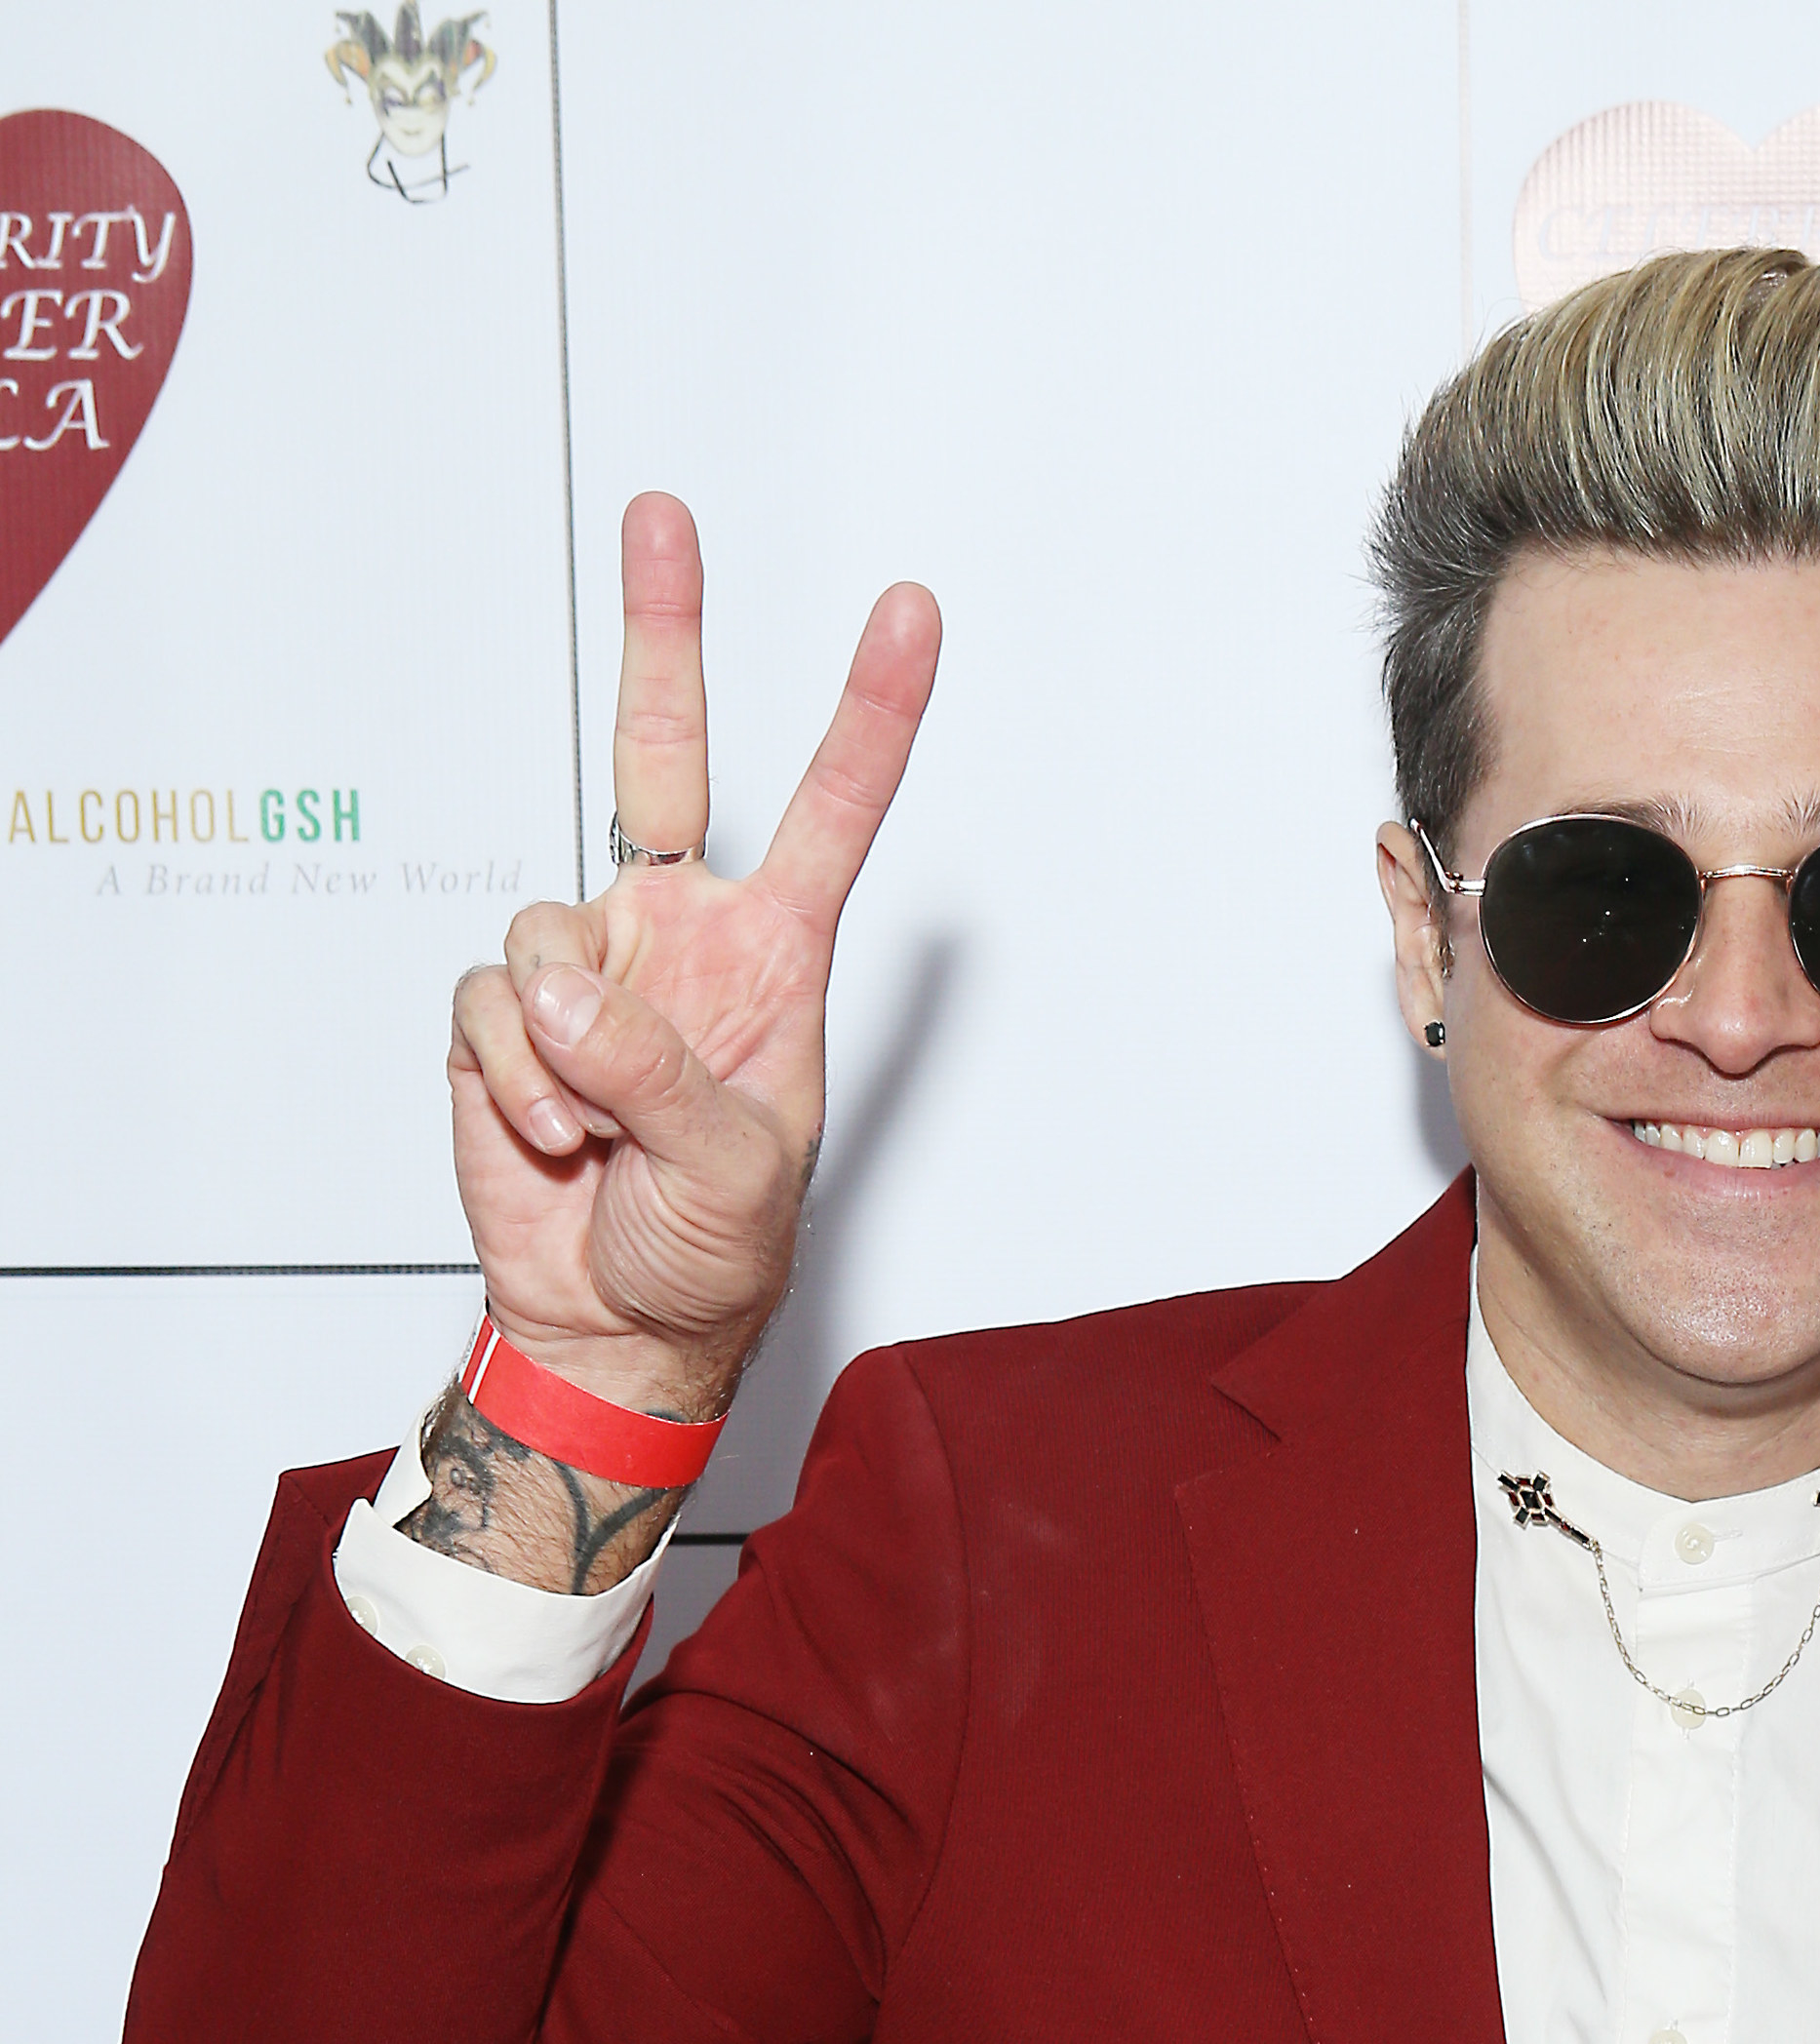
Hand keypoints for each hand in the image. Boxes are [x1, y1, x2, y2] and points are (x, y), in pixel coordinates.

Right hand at [444, 493, 940, 1422]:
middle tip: (664, 519)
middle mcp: (678, 940)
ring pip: (545, 934)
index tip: (908, 613)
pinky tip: (550, 1139)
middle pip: (662, 755)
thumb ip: (659, 1072)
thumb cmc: (707, 1253)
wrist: (609, 1324)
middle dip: (663, 632)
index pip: (829, 815)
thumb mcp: (732, 1171)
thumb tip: (572, 997)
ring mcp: (586, 971)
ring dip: (563, 1049)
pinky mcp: (501, 1016)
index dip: (869, 715)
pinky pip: (486, 1006)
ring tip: (596, 1133)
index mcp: (772, 962)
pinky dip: (512, 1081)